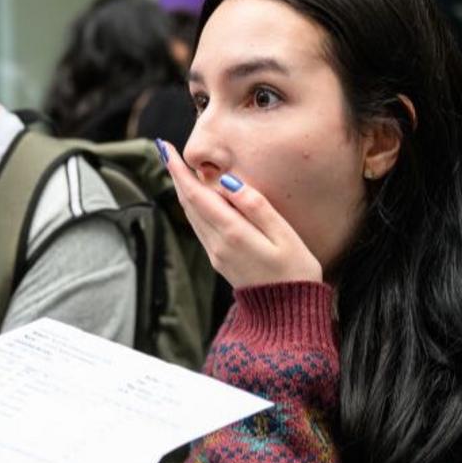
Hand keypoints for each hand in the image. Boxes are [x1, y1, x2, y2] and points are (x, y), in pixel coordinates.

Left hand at [156, 139, 322, 288]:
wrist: (289, 313)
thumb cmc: (295, 271)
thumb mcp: (284, 234)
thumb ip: (256, 206)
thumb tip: (228, 181)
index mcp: (232, 233)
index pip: (196, 195)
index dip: (178, 171)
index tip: (166, 149)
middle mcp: (217, 244)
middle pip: (188, 204)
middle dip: (176, 176)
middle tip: (166, 151)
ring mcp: (216, 254)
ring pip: (192, 216)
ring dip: (183, 191)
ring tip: (178, 168)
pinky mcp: (219, 260)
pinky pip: (200, 228)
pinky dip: (194, 207)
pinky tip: (197, 197)